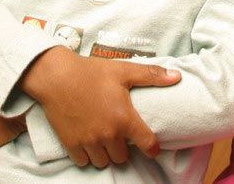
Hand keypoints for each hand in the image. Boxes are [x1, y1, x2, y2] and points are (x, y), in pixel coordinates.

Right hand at [21, 46, 180, 167]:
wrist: (56, 76)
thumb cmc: (91, 72)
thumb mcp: (123, 70)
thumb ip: (151, 75)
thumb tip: (177, 77)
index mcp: (124, 118)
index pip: (147, 144)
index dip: (152, 148)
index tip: (152, 149)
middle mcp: (108, 134)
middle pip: (122, 157)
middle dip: (123, 148)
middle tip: (119, 135)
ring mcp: (89, 141)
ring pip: (103, 162)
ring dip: (105, 154)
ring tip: (104, 139)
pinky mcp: (71, 144)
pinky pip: (84, 161)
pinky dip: (87, 155)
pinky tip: (87, 141)